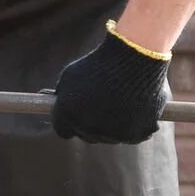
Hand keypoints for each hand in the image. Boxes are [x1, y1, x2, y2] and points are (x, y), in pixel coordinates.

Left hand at [51, 23, 170, 143]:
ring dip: (113, 126)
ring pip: (111, 137)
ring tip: (120, 104)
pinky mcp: (137, 134)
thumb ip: (63, 95)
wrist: (133, 58)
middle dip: (91, 125)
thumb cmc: (99, 63)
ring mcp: (113, 133)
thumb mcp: (71, 76)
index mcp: (68, 114)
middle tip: (100, 110)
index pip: (63, 131)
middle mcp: (89, 127)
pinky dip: (135, 126)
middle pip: (88, 136)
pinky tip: (136, 109)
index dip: (69, 123)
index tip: (76, 117)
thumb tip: (57, 105)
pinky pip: (132, 135)